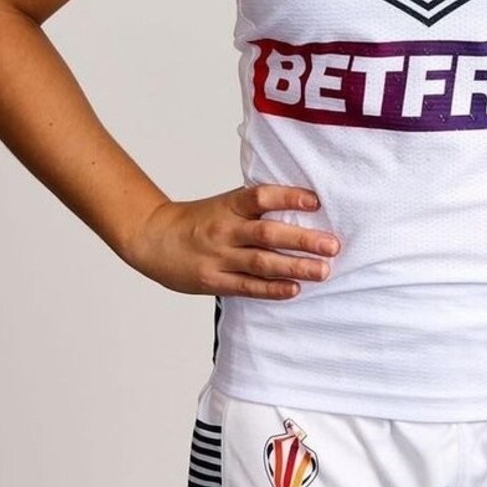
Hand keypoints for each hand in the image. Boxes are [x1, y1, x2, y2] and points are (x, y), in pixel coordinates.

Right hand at [124, 185, 339, 298]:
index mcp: (230, 206)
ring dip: (295, 267)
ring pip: (261, 263)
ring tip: (323, 270)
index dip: (288, 197)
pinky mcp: (213, 281)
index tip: (315, 201)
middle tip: (333, 245)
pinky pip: (247, 287)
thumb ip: (257, 206)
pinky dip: (272, 289)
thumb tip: (305, 206)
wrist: (153, 239)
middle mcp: (226, 230)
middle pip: (268, 233)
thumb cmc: (200, 220)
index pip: (261, 197)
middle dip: (303, 240)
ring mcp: (219, 257)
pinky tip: (294, 289)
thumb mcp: (226, 204)